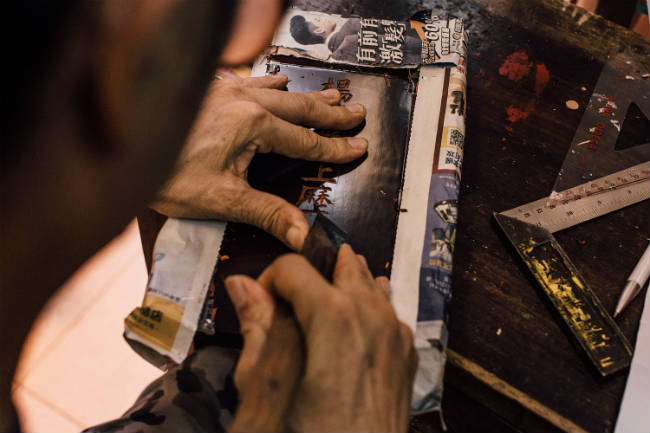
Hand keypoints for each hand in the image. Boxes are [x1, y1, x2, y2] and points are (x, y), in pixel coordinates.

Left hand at [151, 74, 366, 250]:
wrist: (121, 150)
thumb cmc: (167, 176)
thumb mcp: (222, 200)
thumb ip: (267, 214)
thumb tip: (304, 235)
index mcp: (253, 126)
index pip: (306, 140)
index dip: (335, 146)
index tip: (359, 146)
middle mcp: (243, 102)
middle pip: (299, 108)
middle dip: (330, 113)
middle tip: (356, 111)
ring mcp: (225, 93)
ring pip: (277, 92)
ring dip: (305, 97)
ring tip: (330, 96)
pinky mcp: (209, 93)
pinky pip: (249, 82)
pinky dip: (270, 84)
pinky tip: (275, 82)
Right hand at [225, 245, 416, 432]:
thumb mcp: (264, 390)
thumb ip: (256, 328)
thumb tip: (240, 282)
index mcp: (333, 315)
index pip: (293, 267)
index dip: (269, 280)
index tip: (260, 306)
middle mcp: (371, 314)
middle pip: (340, 265)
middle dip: (310, 276)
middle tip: (288, 306)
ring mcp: (396, 333)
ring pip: (369, 283)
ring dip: (342, 285)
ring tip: (318, 307)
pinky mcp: (407, 354)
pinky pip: (388, 311)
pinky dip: (368, 306)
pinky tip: (353, 324)